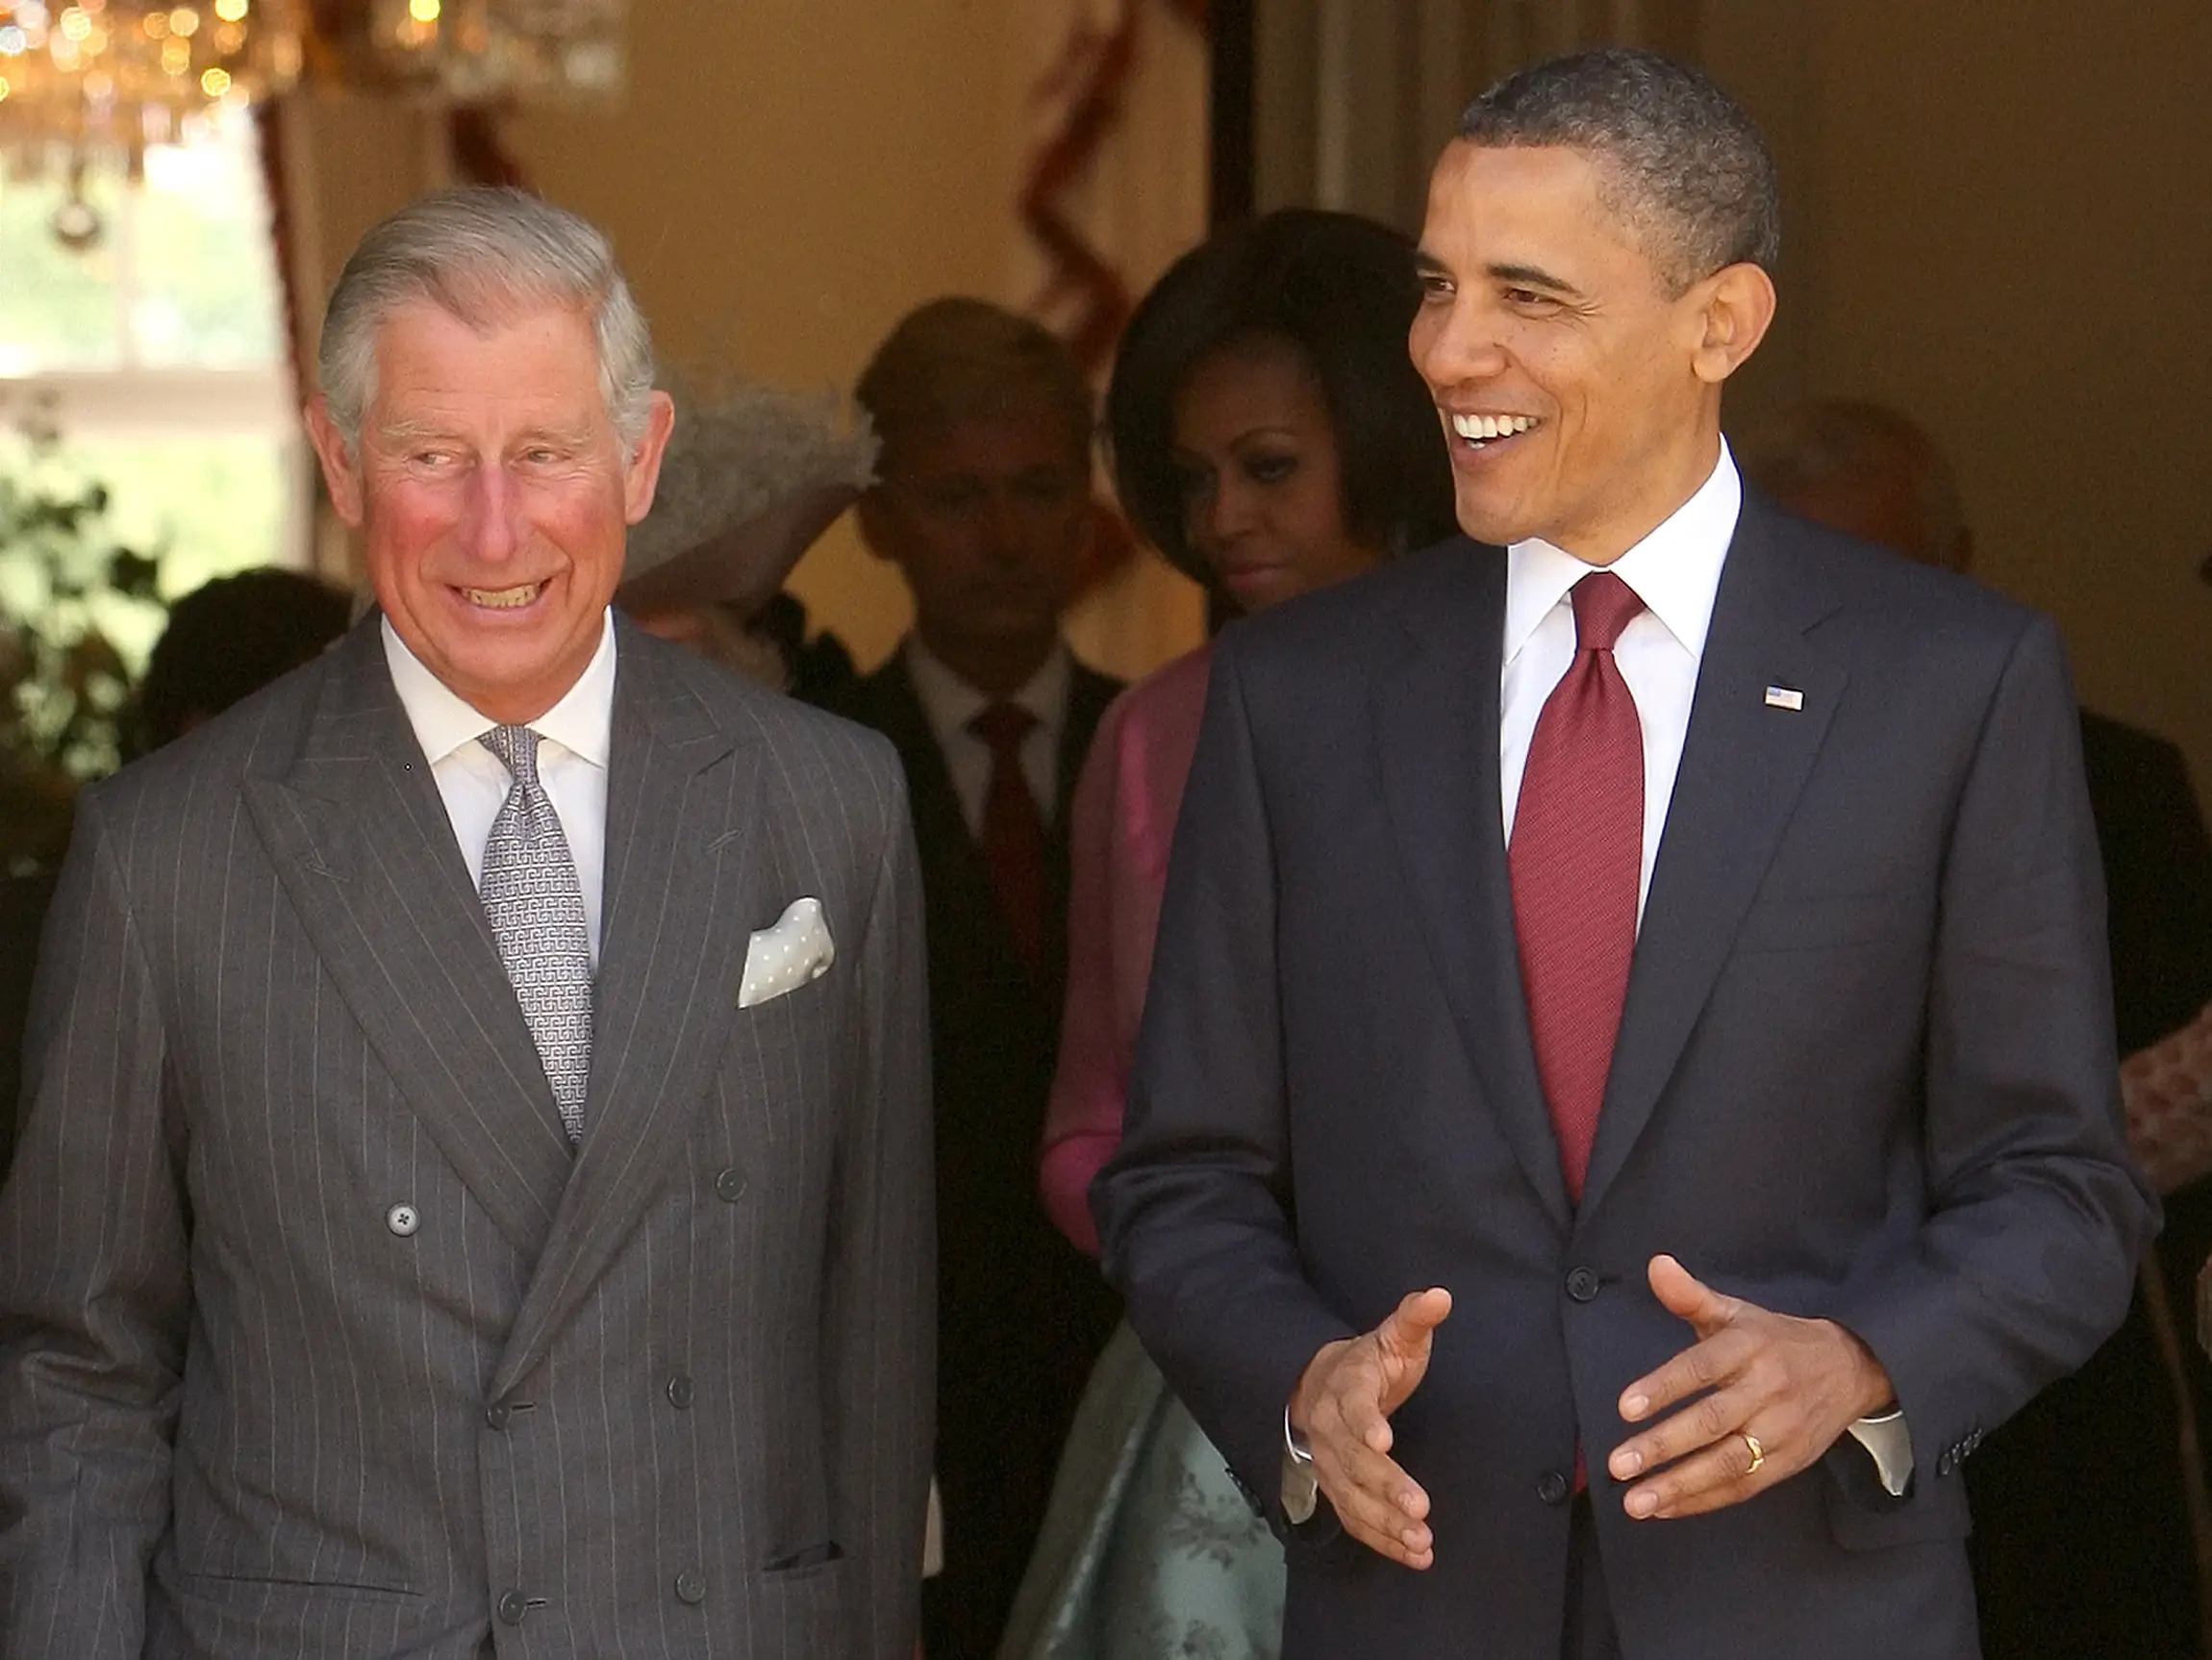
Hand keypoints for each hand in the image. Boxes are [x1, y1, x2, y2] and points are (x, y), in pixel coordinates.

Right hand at [1288, 1286, 1450, 1567]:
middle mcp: (1331, 1430)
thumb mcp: (1393, 1336)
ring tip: (1421, 1540)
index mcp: (1346, 1386)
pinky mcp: (1338, 1490)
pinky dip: (1382, 1541)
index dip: (1366, 1423)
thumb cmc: (1370, 1362)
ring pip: (1352, 1497)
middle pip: (1353, 1460)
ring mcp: (1330, 1464)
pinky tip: (1415, 1556)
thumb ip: (1415, 1318)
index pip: (1353, 1405)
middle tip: (1420, 1508)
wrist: (1319, 1387)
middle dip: (1386, 1486)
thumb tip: (1441, 1295)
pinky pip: (1355, 1520)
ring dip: (1386, 1522)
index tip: (1384, 1440)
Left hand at [1607, 1254, 1892, 1519]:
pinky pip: (1743, 1487)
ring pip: (1728, 1463)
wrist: (1851, 1368)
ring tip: (1636, 1501)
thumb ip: (1690, 1297)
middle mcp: (1767, 1390)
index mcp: (1749, 1347)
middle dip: (1663, 1446)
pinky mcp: (1790, 1462)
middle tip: (1618, 1464)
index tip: (1626, 1407)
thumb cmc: (1776, 1340)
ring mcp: (1781, 1430)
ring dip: (1679, 1485)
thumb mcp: (1736, 1312)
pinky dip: (1703, 1501)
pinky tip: (1665, 1507)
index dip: (1664, 1386)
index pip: (1702, 1367)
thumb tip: (1656, 1265)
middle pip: (1712, 1422)